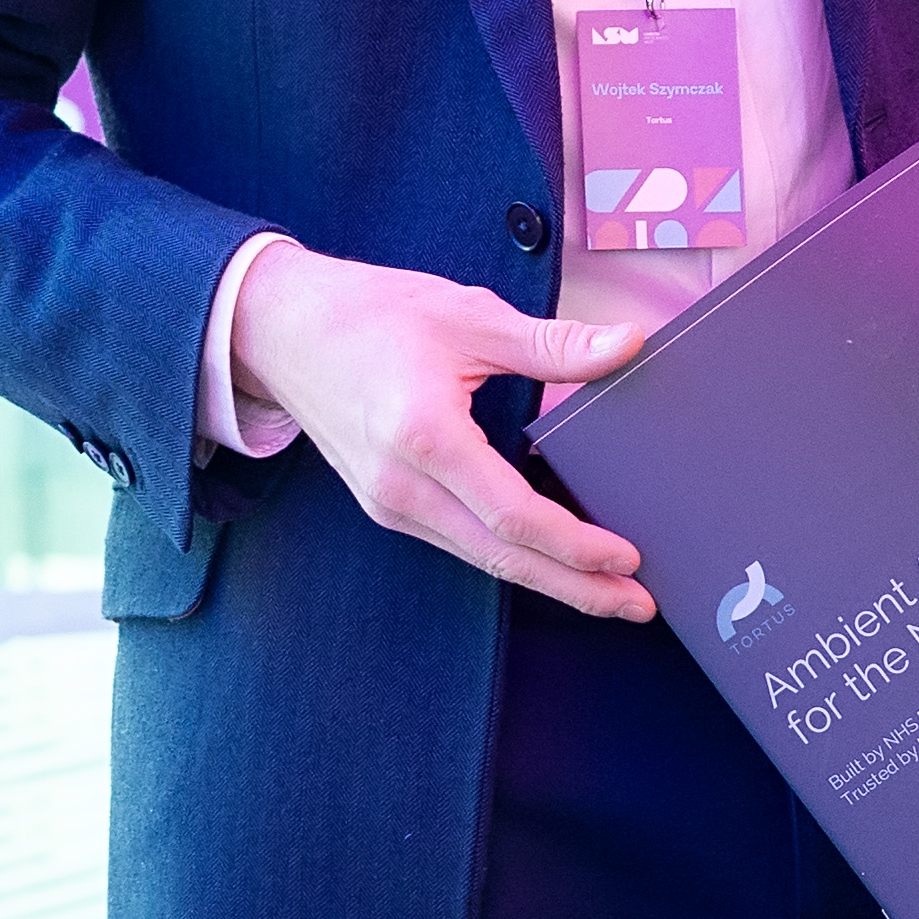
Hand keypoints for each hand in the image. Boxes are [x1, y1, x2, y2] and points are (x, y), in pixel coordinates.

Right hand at [231, 245, 653, 618]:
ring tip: (605, 589)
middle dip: (576, 587)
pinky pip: (459, 542)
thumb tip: (628, 346)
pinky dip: (509, 554)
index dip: (575, 544)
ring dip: (546, 577)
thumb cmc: (371, 315)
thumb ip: (553, 344)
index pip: (513, 514)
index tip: (628, 557)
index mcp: (425, 436)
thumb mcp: (469, 315)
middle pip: (502, 557)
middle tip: (637, 604)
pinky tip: (546, 554)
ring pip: (480, 558)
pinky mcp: (386, 504)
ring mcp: (389, 503)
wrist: (282, 330)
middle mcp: (402, 484)